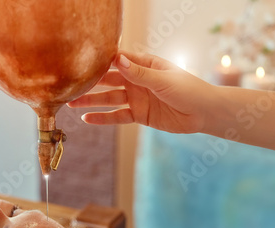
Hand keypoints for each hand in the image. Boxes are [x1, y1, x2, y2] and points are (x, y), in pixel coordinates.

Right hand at [68, 51, 216, 133]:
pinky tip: (88, 119)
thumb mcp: (163, 80)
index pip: (119, 60)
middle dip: (90, 83)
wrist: (203, 113)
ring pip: (109, 99)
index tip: (83, 61)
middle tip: (71, 85)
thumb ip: (140, 73)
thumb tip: (118, 60)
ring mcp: (137, 98)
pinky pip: (117, 116)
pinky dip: (103, 118)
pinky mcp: (138, 115)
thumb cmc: (189, 89)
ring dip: (91, 101)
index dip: (102, 61)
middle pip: (109, 80)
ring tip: (72, 104)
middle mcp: (138, 80)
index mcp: (145, 65)